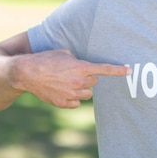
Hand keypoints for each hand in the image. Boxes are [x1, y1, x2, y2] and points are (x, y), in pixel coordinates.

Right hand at [10, 49, 129, 108]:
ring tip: (67, 82)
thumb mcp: (66, 54)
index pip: (105, 69)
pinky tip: (63, 90)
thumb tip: (88, 66)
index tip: (130, 72)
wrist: (27, 73)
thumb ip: (80, 61)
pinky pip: (77, 102)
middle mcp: (79, 82)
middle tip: (75, 73)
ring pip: (88, 93)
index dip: (118, 71)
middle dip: (88, 78)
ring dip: (82, 88)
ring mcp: (72, 94)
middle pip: (95, 82)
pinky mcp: (64, 103)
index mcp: (82, 68)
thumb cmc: (47, 59)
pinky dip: (73, 98)